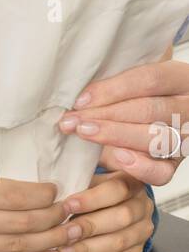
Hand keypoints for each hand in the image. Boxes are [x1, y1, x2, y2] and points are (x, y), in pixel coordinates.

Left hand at [57, 171, 153, 251]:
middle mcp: (142, 206)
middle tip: (64, 234)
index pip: (118, 189)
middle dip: (89, 227)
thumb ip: (83, 169)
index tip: (67, 205)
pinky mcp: (136, 249)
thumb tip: (64, 168)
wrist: (113, 205)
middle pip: (120, 218)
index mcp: (133, 182)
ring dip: (88, 250)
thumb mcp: (92, 171)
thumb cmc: (95, 188)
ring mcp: (142, 230)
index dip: (92, 199)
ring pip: (119, 243)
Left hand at [59, 51, 188, 185]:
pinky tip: (118, 157)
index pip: (152, 80)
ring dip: (115, 136)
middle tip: (74, 119)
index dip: (115, 89)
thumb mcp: (131, 84)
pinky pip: (162, 172)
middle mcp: (188, 109)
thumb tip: (82, 92)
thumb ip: (117, 83)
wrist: (142, 124)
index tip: (82, 99)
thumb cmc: (133, 99)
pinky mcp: (174, 165)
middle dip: (107, 114)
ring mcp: (185, 138)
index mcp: (181, 79)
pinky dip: (140, 167)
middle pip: (150, 109)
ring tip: (84, 133)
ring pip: (155, 139)